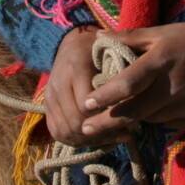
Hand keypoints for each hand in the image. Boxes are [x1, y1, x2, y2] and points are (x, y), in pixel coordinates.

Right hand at [44, 26, 127, 146]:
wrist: (73, 43)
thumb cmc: (99, 48)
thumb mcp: (114, 52)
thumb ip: (122, 72)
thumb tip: (137, 101)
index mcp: (76, 67)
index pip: (87, 104)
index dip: (107, 116)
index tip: (130, 119)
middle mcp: (59, 83)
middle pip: (75, 122)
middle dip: (101, 132)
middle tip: (126, 134)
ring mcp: (50, 96)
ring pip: (66, 131)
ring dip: (90, 141)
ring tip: (114, 139)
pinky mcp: (46, 106)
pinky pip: (57, 132)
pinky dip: (76, 141)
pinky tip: (97, 140)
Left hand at [80, 22, 184, 137]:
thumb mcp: (161, 32)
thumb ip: (128, 37)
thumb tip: (98, 37)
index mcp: (161, 61)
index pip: (127, 84)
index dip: (104, 97)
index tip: (86, 104)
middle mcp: (172, 86)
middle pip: (133, 112)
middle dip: (106, 122)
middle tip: (86, 129)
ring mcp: (184, 105)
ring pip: (148, 119)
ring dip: (133, 118)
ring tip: (119, 114)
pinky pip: (166, 124)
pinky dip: (155, 119)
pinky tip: (153, 109)